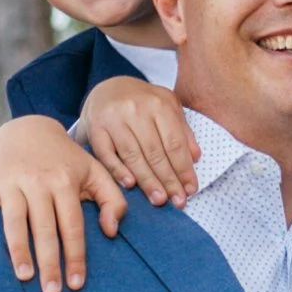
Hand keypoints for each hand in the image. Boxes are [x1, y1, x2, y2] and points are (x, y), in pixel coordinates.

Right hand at [0, 117, 127, 291]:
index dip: (75, 256)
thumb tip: (111, 232)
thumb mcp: (96, 172)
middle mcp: (37, 181)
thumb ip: (114, 200)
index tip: (75, 284)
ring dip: (17, 249)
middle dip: (49, 262)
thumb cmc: (66, 161)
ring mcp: (10, 181)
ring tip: (23, 276)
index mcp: (65, 182)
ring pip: (14, 219)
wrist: (29, 129)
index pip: (72, 225)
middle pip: (44, 228)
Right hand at [78, 75, 201, 204]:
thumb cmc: (141, 103)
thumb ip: (182, 130)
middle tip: (177, 201)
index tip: (191, 189)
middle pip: (155, 152)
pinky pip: (107, 154)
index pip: (174, 143)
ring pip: (133, 156)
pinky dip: (118, 170)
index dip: (184, 169)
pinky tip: (130, 185)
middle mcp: (136, 110)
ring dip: (147, 181)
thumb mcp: (167, 107)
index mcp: (158, 104)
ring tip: (159, 200)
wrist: (106, 89)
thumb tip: (195, 157)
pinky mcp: (96, 129)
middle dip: (168, 180)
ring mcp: (114, 119)